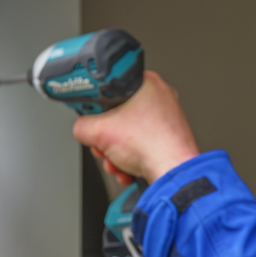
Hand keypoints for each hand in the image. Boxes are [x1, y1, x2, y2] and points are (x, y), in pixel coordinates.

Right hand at [72, 71, 198, 184]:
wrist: (174, 173)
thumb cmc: (152, 145)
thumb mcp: (99, 132)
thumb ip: (81, 126)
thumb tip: (81, 129)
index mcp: (146, 83)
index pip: (109, 91)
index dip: (95, 109)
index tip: (90, 120)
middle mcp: (159, 98)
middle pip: (116, 117)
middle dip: (106, 139)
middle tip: (103, 145)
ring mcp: (166, 120)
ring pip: (127, 136)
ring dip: (116, 154)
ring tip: (117, 161)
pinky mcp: (168, 140)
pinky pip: (140, 147)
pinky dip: (130, 160)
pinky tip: (127, 168)